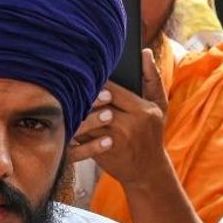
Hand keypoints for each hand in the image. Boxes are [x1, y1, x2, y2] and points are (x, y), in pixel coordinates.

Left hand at [69, 48, 169, 185]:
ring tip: (62, 95)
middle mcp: (129, 125)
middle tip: (66, 81)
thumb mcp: (160, 106)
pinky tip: (65, 115)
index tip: (84, 74)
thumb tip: (145, 52)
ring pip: (87, 118)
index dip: (95, 82)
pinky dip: (73, 124)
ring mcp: (114, 140)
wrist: (148, 170)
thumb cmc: (153, 133)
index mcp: (142, 110)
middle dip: (82, 93)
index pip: (111, 89)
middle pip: (96, 103)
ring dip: (74, 108)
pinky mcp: (102, 152)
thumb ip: (152, 78)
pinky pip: (82, 134)